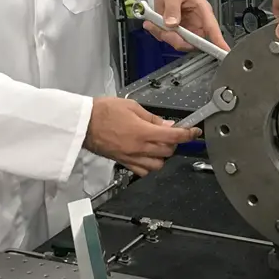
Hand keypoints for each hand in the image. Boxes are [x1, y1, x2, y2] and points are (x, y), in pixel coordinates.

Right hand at [84, 96, 199, 175]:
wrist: (84, 123)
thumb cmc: (104, 111)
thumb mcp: (132, 106)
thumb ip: (152, 118)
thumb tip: (167, 124)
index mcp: (143, 132)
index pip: (173, 136)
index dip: (188, 134)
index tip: (194, 132)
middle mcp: (139, 148)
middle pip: (168, 151)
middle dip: (174, 142)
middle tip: (170, 132)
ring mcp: (131, 157)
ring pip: (158, 165)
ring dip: (163, 156)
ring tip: (158, 145)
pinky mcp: (123, 162)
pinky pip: (142, 171)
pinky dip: (149, 165)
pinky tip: (148, 155)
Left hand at [147, 0, 229, 52]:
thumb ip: (172, 8)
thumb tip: (172, 23)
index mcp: (202, 11)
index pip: (213, 29)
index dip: (219, 42)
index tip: (223, 51)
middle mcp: (197, 23)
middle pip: (194, 42)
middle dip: (178, 40)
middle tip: (164, 31)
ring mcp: (187, 29)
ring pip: (180, 43)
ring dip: (165, 36)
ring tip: (154, 23)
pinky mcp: (177, 32)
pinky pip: (169, 39)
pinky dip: (159, 33)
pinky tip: (153, 24)